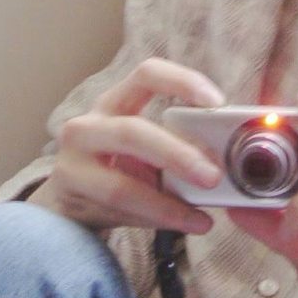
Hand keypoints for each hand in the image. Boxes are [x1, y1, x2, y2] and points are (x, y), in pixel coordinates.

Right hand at [28, 58, 224, 233]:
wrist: (67, 202)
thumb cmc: (119, 169)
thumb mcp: (147, 148)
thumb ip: (180, 144)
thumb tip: (230, 155)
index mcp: (116, 102)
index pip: (148, 74)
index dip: (182, 82)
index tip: (217, 101)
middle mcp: (89, 124)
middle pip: (134, 132)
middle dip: (177, 155)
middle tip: (214, 176)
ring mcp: (72, 160)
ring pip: (120, 184)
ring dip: (167, 202)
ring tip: (204, 216)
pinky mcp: (69, 194)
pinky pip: (117, 211)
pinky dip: (158, 218)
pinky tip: (189, 223)